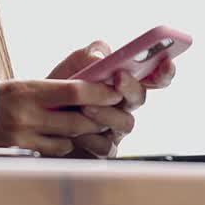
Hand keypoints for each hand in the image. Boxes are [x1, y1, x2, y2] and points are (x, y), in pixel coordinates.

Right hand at [0, 78, 121, 156]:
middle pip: (78, 120)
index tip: (115, 92)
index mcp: (30, 89)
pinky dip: (66, 143)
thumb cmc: (4, 95)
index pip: (74, 91)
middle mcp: (28, 112)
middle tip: (111, 111)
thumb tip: (91, 76)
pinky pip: (56, 149)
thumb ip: (57, 85)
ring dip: (84, 131)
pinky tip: (66, 136)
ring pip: (70, 138)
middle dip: (98, 117)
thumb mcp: (27, 83)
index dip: (99, 93)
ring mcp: (25, 134)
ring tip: (90, 123)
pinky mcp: (23, 149)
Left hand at [46, 41, 177, 157]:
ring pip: (126, 123)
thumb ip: (87, 55)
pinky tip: (76, 132)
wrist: (37, 120)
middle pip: (140, 97)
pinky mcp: (103, 150)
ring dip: (106, 112)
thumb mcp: (71, 66)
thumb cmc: (60, 90)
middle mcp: (124, 105)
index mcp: (122, 82)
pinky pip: (106, 147)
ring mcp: (115, 129)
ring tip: (85, 105)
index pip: (152, 77)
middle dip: (130, 87)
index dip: (164, 71)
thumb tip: (102, 56)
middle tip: (117, 78)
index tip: (167, 61)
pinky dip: (91, 137)